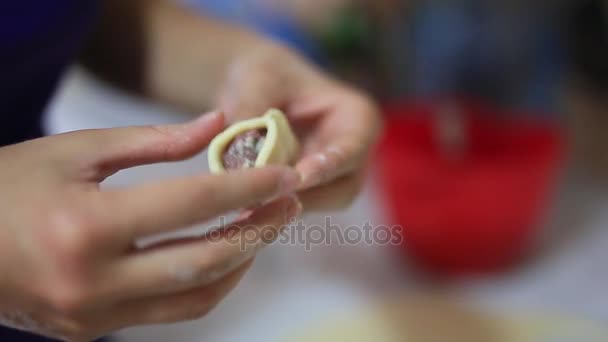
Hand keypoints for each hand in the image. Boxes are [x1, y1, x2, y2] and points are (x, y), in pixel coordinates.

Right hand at [0, 112, 301, 340]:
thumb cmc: (10, 186)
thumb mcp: (77, 150)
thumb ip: (153, 141)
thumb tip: (218, 126)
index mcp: (85, 227)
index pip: (191, 206)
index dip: (247, 187)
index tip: (285, 174)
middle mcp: (94, 282)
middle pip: (206, 259)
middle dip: (259, 229)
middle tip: (291, 202)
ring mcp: (96, 316)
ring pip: (198, 296)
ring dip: (242, 261)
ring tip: (265, 225)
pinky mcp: (96, 331)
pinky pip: (174, 310)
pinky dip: (209, 281)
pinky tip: (226, 253)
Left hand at [218, 44, 381, 211]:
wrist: (254, 88)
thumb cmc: (266, 75)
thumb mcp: (257, 80)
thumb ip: (251, 106)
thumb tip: (239, 137)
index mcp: (358, 118)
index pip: (352, 149)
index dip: (328, 165)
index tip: (299, 176)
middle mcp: (353, 153)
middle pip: (343, 188)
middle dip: (306, 194)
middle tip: (265, 196)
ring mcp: (333, 177)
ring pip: (319, 204)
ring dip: (285, 204)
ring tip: (247, 201)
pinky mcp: (309, 193)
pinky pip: (294, 207)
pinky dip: (270, 208)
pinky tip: (243, 205)